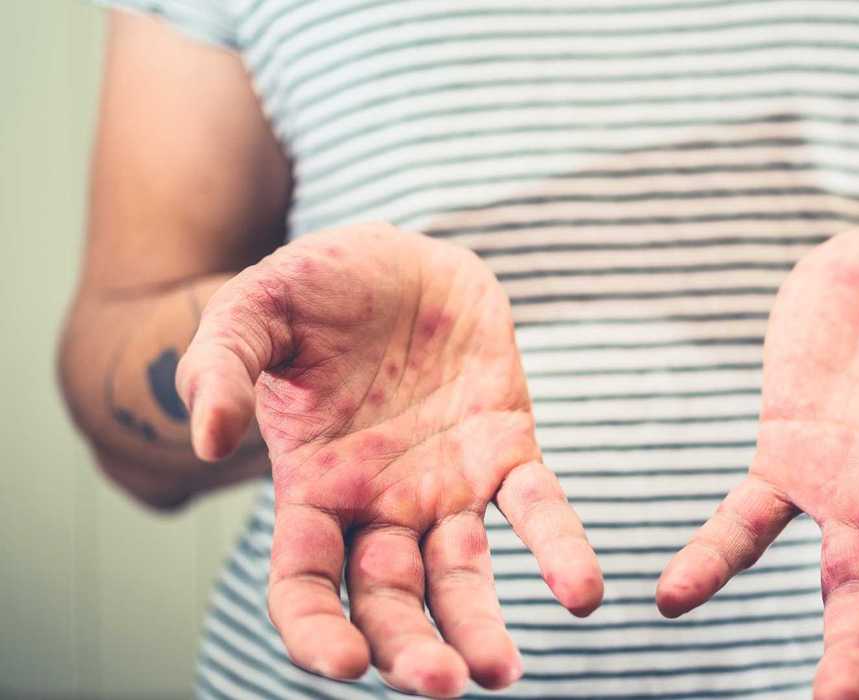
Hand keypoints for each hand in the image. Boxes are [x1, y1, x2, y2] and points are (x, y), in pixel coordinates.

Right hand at [176, 223, 602, 696]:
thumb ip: (222, 367)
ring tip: (500, 672)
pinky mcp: (505, 448)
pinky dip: (560, 549)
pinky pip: (537, 508)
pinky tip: (582, 593)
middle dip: (410, 650)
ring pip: (462, 574)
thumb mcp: (255, 311)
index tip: (343, 665)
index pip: (304, 582)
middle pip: (389, 600)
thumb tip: (210, 440)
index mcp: (312, 488)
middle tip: (442, 686)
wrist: (397, 255)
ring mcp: (446, 483)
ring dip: (480, 626)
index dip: (316, 630)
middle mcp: (380, 504)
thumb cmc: (316, 288)